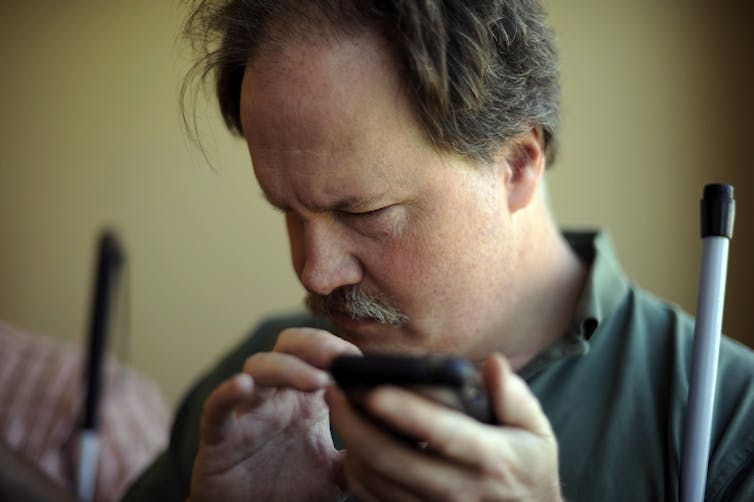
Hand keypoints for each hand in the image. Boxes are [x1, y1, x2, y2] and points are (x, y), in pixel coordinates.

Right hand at [188, 328, 359, 501]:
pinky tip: (242, 385)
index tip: (360, 361)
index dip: (337, 349)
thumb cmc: (294, 490)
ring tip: (315, 380)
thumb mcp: (339, 471)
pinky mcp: (218, 437)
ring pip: (257, 368)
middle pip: (287, 346)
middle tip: (338, 358)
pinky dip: (226, 393)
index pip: (319, 353)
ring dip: (286, 368)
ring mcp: (247, 413)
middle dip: (312, 344)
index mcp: (305, 398)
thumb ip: (364, 449)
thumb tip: (406, 436)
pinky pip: (216, 408)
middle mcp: (276, 396)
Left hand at [328, 353, 561, 500]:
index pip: (442, 432)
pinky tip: (352, 449)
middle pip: (394, 459)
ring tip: (339, 413)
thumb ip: (515, 397)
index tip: (373, 389)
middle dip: (355, 425)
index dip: (406, 411)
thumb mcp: (537, 433)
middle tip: (334, 392)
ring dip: (351, 447)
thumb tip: (493, 364)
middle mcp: (459, 488)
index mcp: (489, 457)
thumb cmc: (528, 471)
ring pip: (377, 483)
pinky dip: (357, 476)